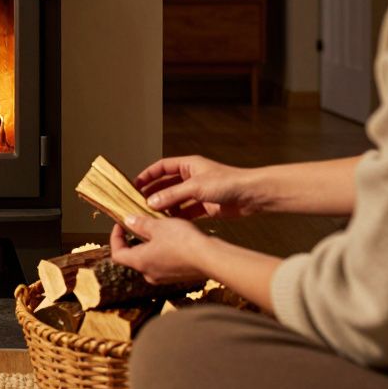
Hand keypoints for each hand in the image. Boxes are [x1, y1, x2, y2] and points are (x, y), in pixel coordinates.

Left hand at [109, 216, 210, 285]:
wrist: (211, 258)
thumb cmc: (183, 242)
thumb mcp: (158, 226)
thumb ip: (140, 224)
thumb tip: (128, 221)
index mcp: (140, 262)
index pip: (117, 254)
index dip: (115, 238)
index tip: (120, 225)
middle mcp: (149, 274)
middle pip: (133, 258)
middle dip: (133, 241)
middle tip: (139, 225)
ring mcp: (164, 277)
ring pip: (149, 260)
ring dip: (149, 246)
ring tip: (158, 230)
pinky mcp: (177, 277)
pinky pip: (164, 264)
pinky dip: (163, 252)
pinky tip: (173, 240)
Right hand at [134, 155, 264, 218]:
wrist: (252, 195)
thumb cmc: (229, 182)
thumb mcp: (196, 187)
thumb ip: (172, 195)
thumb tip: (152, 202)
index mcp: (189, 165)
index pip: (162, 167)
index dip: (148, 175)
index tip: (135, 185)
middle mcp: (193, 178)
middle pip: (167, 185)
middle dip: (154, 193)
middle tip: (139, 203)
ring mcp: (199, 193)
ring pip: (176, 200)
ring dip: (165, 207)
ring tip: (151, 216)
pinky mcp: (206, 207)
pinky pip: (187, 212)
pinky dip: (178, 217)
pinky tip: (169, 223)